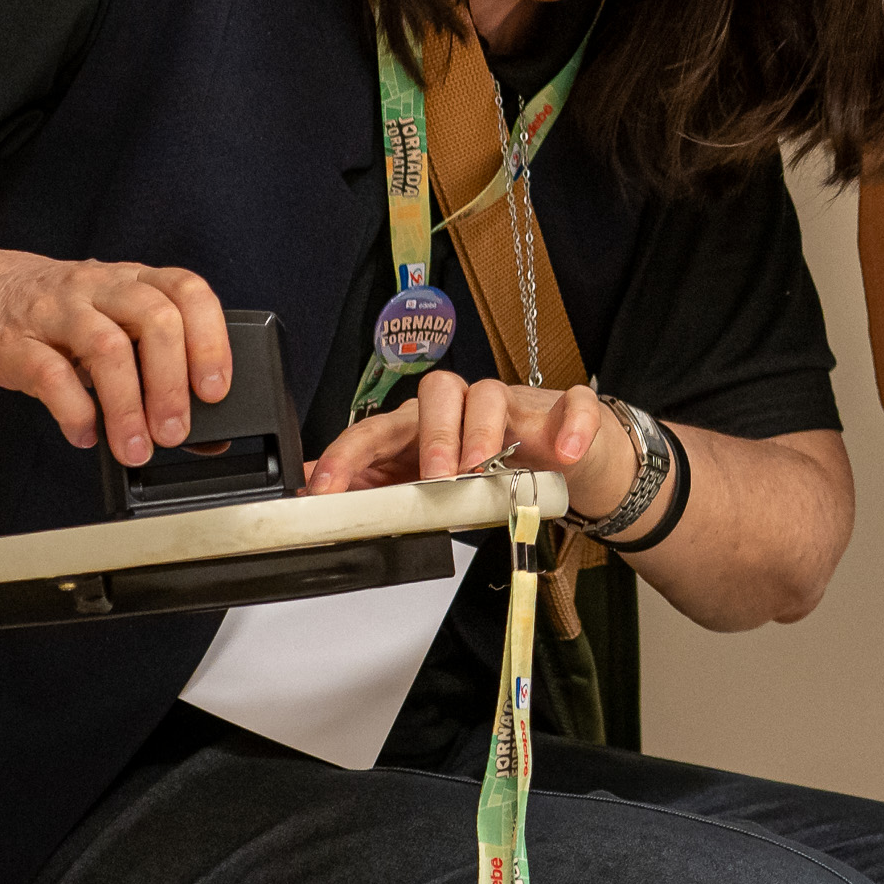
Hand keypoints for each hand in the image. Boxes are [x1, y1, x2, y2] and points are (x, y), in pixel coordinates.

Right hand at [0, 246, 228, 461]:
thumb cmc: (41, 311)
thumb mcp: (101, 322)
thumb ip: (146, 367)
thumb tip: (205, 434)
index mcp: (127, 280)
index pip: (187, 291)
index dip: (210, 339)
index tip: (216, 390)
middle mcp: (97, 288)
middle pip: (155, 318)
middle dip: (173, 383)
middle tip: (175, 432)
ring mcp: (54, 312)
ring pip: (107, 347)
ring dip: (128, 406)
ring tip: (134, 447)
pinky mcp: (14, 341)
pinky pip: (50, 375)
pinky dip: (74, 412)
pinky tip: (84, 433)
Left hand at [302, 373, 633, 523]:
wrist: (567, 464)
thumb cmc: (493, 469)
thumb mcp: (431, 488)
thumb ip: (375, 489)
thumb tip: (311, 491)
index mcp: (424, 426)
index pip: (378, 428)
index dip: (347, 454)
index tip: (322, 487)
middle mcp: (465, 407)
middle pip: (437, 391)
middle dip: (429, 434)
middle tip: (432, 478)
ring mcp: (516, 406)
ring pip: (491, 393)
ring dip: (481, 430)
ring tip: (481, 468)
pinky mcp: (566, 413)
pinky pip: (572, 405)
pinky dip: (571, 426)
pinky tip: (566, 453)